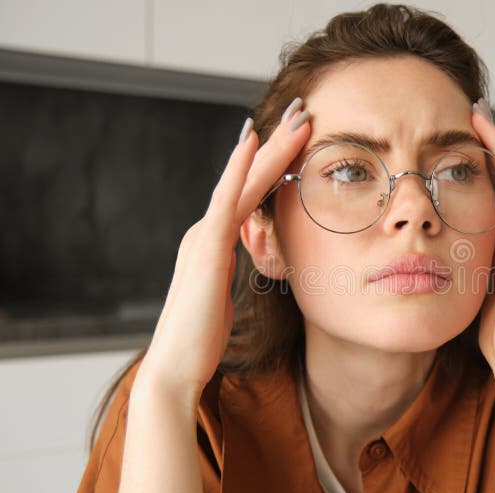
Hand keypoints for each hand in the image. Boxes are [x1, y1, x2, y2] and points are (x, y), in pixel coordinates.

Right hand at [138, 105, 311, 397]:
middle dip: (276, 143)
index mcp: (215, 242)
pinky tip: (254, 140)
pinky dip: (240, 168)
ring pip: (243, 180)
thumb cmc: (201, 338)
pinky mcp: (206, 246)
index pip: (251, 194)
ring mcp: (204, 235)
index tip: (297, 138)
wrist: (176, 365)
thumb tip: (247, 271)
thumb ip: (232, 275)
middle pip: (248, 178)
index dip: (274, 163)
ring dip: (270, 146)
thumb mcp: (224, 298)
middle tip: (303, 109)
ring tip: (297, 117)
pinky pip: (228, 199)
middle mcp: (207, 230)